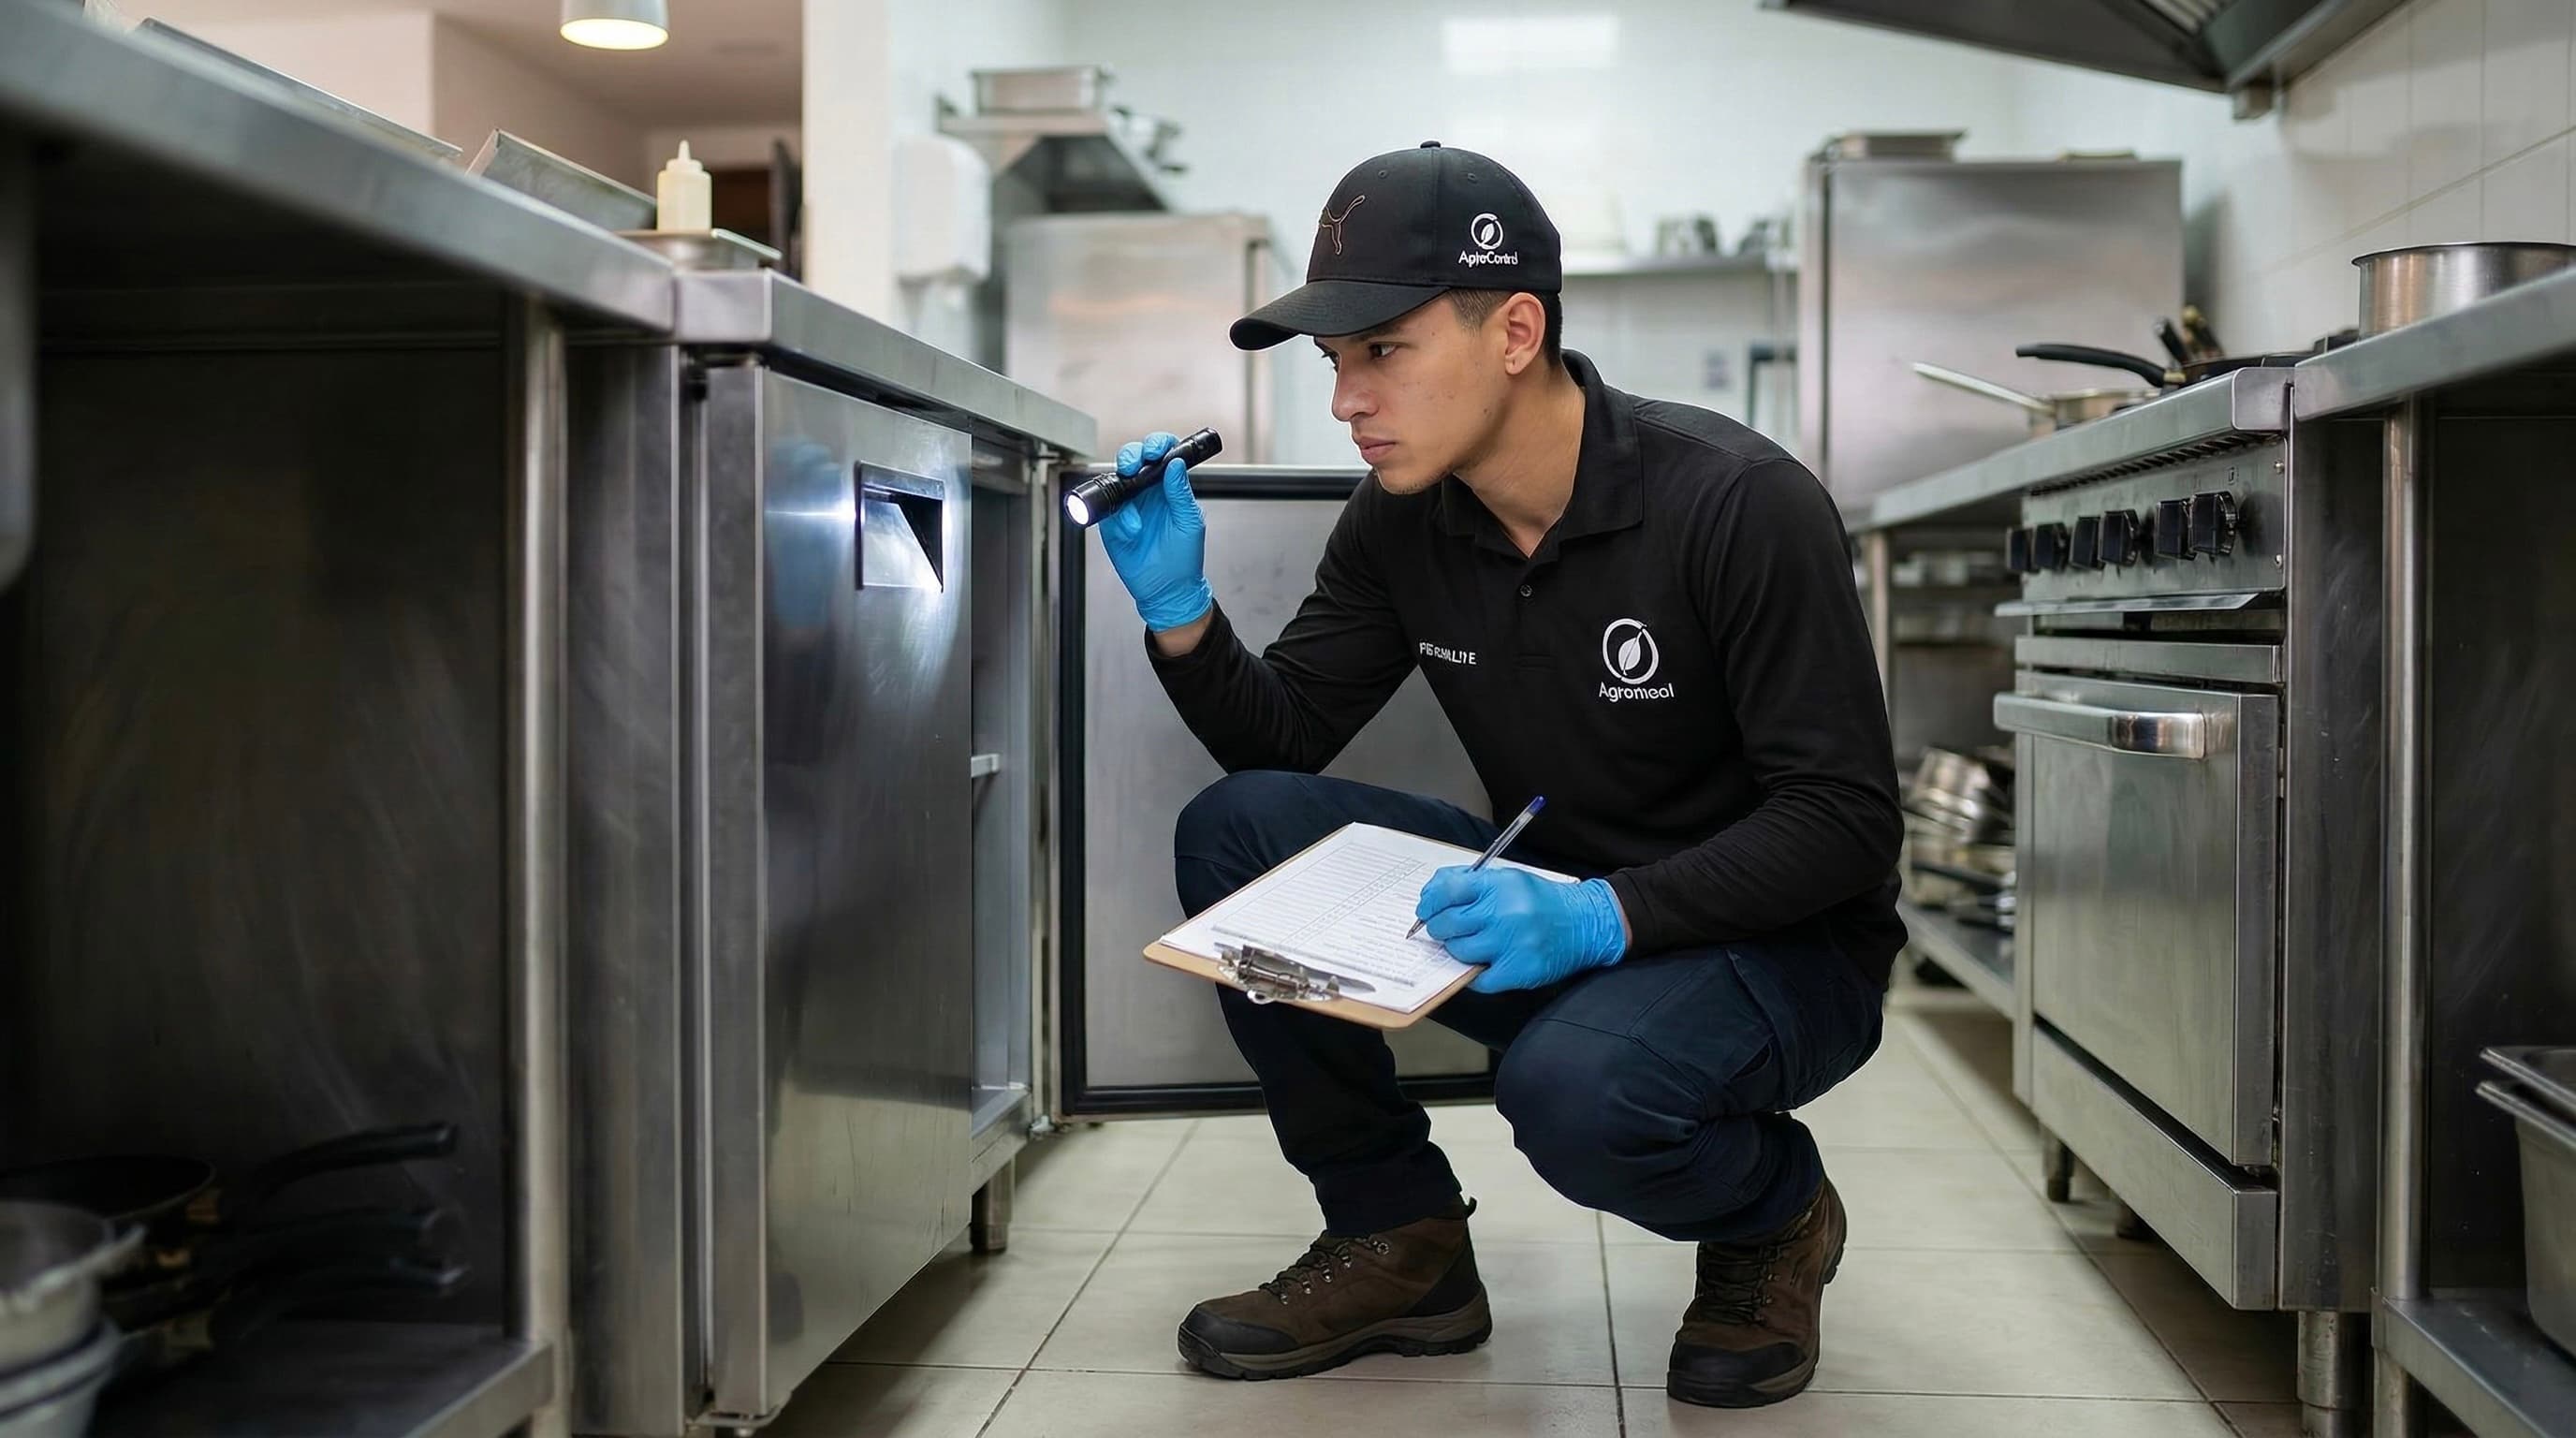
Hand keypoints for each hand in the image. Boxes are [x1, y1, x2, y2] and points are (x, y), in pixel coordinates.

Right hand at [1098, 432, 1213, 632]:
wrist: (1167, 589)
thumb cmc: (1183, 558)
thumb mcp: (1189, 522)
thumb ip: (1181, 493)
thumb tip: (1176, 464)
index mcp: (1169, 488)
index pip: (1163, 455)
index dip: (1158, 445)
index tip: (1157, 449)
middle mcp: (1147, 493)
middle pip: (1134, 459)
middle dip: (1132, 455)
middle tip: (1134, 465)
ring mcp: (1128, 506)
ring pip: (1116, 478)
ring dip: (1120, 479)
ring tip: (1131, 499)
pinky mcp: (1113, 523)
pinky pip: (1107, 509)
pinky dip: (1117, 515)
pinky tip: (1131, 528)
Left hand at [1414, 868, 1628, 993]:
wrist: (1585, 923)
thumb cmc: (1541, 902)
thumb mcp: (1509, 880)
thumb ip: (1471, 884)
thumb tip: (1431, 896)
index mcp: (1499, 886)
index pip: (1448, 890)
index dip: (1430, 901)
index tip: (1426, 909)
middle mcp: (1504, 913)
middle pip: (1448, 924)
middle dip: (1438, 928)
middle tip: (1443, 929)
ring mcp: (1512, 943)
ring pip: (1460, 952)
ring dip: (1457, 950)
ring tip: (1468, 944)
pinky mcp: (1520, 970)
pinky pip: (1479, 979)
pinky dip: (1474, 974)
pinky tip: (1480, 965)